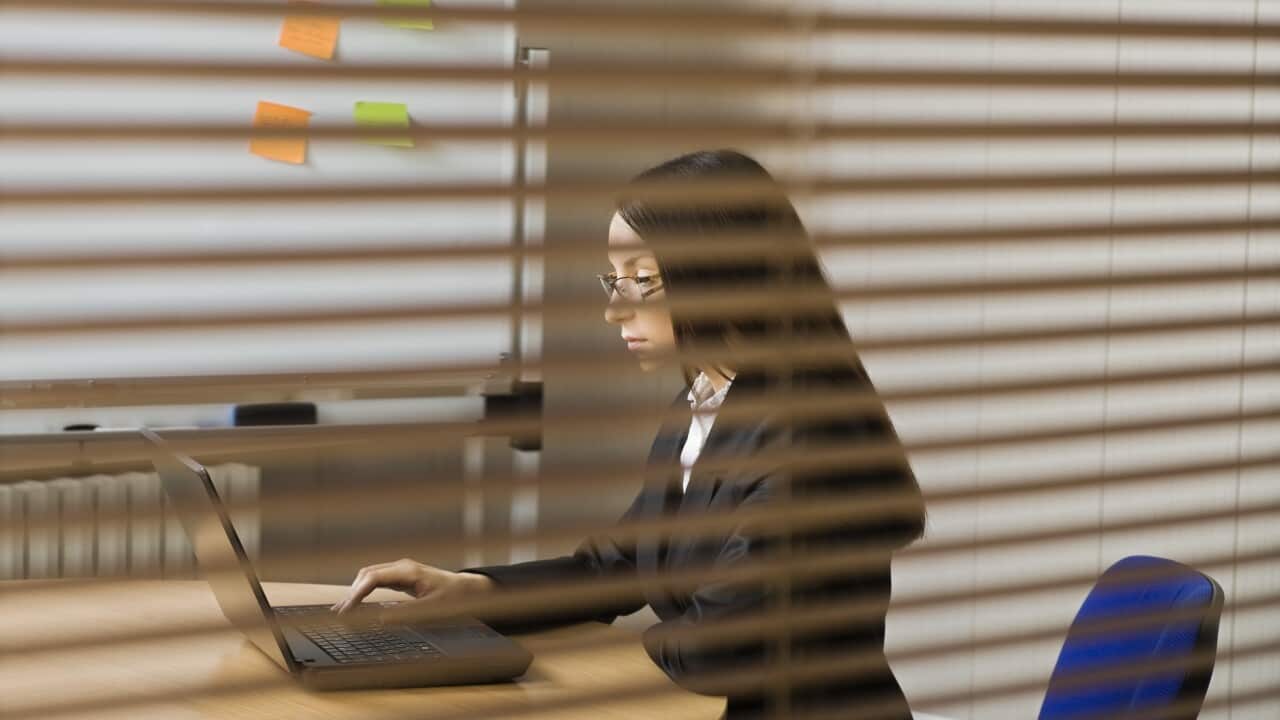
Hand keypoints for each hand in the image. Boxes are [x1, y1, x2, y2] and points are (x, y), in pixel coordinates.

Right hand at [330, 558, 494, 613]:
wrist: (467, 589)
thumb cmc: (452, 598)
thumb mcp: (430, 609)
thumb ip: (405, 614)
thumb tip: (379, 619)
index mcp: (408, 571)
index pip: (373, 577)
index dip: (356, 593)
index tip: (346, 609)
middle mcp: (402, 566)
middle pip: (367, 574)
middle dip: (352, 593)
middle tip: (340, 614)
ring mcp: (401, 569)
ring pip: (369, 575)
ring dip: (355, 591)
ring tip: (342, 610)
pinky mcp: (401, 575)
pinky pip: (376, 579)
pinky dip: (363, 590)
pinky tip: (354, 602)